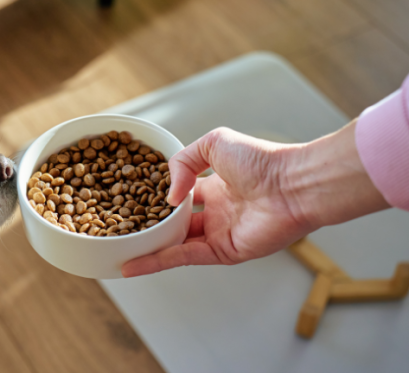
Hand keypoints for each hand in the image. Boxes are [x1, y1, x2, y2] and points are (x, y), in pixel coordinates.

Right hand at [121, 123, 387, 277]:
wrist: (292, 183)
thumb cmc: (261, 159)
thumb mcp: (213, 143)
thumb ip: (183, 161)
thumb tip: (169, 197)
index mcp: (215, 187)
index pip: (180, 197)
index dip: (158, 198)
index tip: (131, 199)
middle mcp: (216, 212)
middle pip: (174, 225)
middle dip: (149, 228)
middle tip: (120, 231)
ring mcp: (219, 234)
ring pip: (174, 245)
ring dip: (147, 249)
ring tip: (116, 252)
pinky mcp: (224, 252)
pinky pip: (184, 257)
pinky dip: (157, 262)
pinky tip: (132, 265)